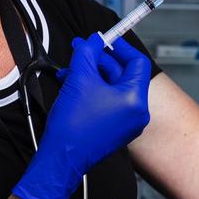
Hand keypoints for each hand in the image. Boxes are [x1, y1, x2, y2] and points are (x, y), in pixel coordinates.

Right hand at [12, 33, 151, 198]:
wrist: (61, 157)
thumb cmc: (73, 126)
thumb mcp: (79, 78)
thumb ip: (88, 52)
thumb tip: (94, 40)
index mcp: (135, 99)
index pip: (137, 62)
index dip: (120, 47)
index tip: (105, 40)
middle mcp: (136, 113)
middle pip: (123, 74)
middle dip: (99, 61)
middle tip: (82, 50)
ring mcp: (126, 123)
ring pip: (112, 88)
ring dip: (92, 75)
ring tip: (70, 70)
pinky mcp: (114, 129)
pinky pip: (107, 102)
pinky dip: (92, 90)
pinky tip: (73, 85)